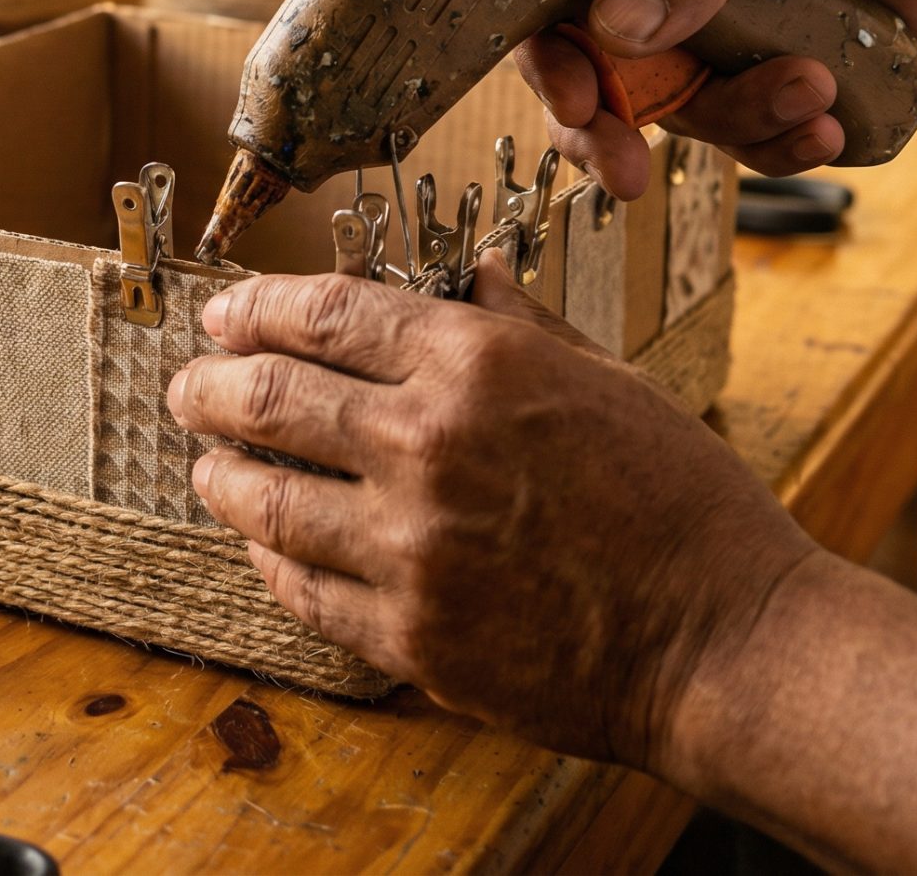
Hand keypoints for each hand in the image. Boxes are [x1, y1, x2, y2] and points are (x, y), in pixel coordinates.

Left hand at [167, 255, 818, 766]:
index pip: (326, 313)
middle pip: (269, 397)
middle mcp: (429, 446)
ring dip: (221, 475)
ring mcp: (410, 548)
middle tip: (190, 387)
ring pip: (264, 499)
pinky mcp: (407, 635)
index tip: (224, 315)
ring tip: (210, 466)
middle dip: (210, 386)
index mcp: (481, 365)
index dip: (256, 309)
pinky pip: (300, 588)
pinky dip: (269, 559)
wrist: (727, 645)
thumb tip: (467, 272)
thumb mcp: (610, 381)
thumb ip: (519, 324)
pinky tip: (263, 545)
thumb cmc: (684, 507)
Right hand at [516, 0, 916, 198]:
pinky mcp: (769, 56)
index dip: (553, 39)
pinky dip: (780, 139)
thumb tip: (618, 23)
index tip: (576, 98)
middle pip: (601, 53)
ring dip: (739, 118)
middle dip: (616, 120)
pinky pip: (743, 123)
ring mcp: (719, 10)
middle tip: (627, 168)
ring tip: (812, 93)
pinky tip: (828, 121)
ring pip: (678, 101)